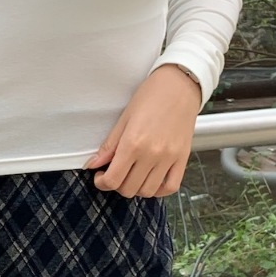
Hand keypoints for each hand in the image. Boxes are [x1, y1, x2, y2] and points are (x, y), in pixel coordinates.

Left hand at [84, 65, 200, 197]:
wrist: (180, 85)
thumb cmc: (152, 96)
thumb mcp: (124, 118)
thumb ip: (109, 146)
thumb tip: (93, 164)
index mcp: (133, 143)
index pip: (113, 179)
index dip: (102, 183)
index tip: (100, 176)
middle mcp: (152, 154)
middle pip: (128, 189)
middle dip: (116, 185)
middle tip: (114, 173)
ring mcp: (169, 158)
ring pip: (148, 191)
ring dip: (136, 188)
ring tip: (132, 175)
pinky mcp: (183, 158)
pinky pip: (171, 187)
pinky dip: (159, 190)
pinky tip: (151, 180)